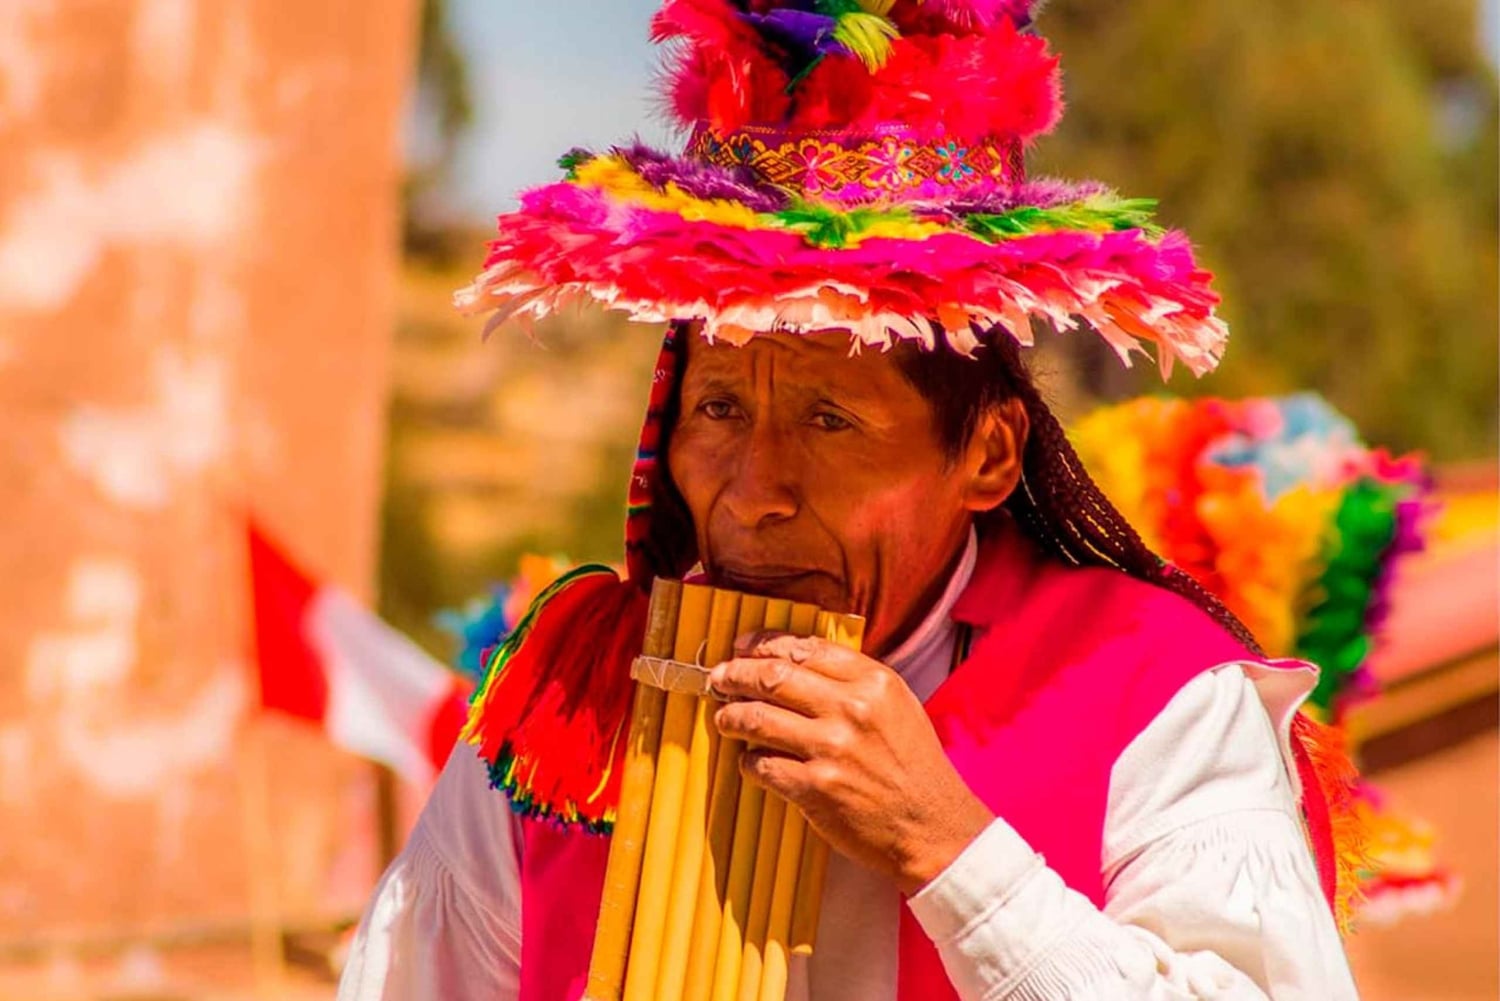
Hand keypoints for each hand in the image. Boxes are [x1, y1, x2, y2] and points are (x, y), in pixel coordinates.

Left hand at [709, 632, 993, 894]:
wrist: (933, 827)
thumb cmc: (913, 766)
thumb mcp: (895, 706)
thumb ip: (851, 680)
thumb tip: (790, 660)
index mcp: (873, 681)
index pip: (803, 648)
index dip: (762, 644)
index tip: (741, 647)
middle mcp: (852, 709)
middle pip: (772, 676)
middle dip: (736, 674)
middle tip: (718, 678)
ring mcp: (832, 748)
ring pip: (757, 718)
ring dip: (731, 717)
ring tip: (724, 719)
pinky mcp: (816, 788)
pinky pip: (761, 765)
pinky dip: (749, 762)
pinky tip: (751, 762)